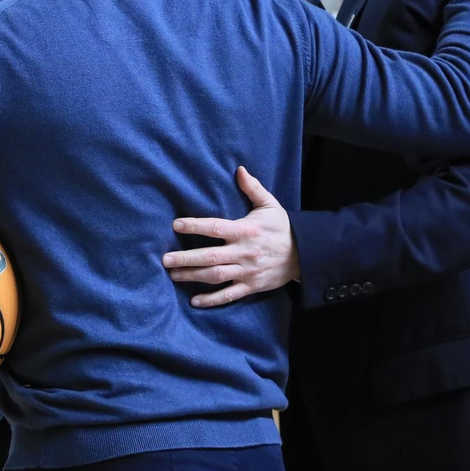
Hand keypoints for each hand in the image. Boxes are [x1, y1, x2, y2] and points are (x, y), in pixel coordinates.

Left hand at [164, 166, 296, 307]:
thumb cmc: (282, 227)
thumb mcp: (270, 205)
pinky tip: (195, 301)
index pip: (216, 227)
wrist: (305, 254)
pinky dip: (211, 300)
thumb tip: (239, 169)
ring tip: (173, 275)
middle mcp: (244, 252)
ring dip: (192, 276)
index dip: (195, 226)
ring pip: (215, 276)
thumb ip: (253, 188)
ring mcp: (247, 271)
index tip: (176, 225)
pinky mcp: (251, 286)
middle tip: (165, 259)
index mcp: (245, 230)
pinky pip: (228, 295)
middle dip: (186, 258)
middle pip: (210, 256)